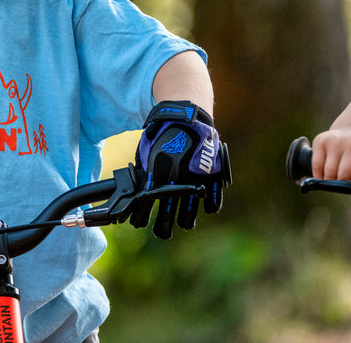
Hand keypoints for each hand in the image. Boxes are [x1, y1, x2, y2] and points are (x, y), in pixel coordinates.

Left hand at [132, 100, 229, 238]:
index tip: (138, 224)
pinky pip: (212, 199)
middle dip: (162, 226)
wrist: (185, 117)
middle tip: (161, 233)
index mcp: (157, 172)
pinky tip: (205, 210)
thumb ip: (144, 173)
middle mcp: (176, 178)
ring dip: (185, 220)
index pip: (147, 202)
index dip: (142, 216)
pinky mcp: (211, 174)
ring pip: (189, 210)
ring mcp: (195, 178)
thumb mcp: (147, 153)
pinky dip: (209, 206)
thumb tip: (138, 193)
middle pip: (168, 212)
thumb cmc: (162, 135)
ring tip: (183, 225)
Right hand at [311, 126, 350, 183]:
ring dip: (329, 181)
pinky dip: (318, 175)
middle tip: (343, 187)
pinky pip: (316, 164)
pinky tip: (322, 177)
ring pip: (329, 172)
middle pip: (344, 174)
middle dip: (342, 185)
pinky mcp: (321, 141)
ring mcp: (335, 141)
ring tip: (332, 182)